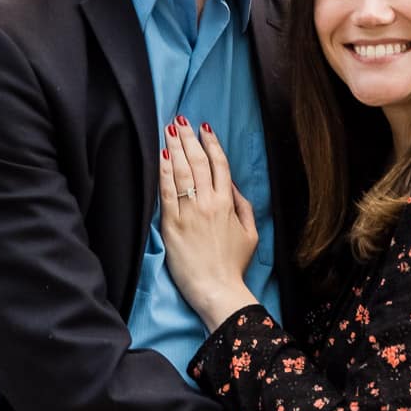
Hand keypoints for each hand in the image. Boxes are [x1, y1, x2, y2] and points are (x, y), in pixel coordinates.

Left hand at [159, 118, 258, 329]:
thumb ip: (243, 207)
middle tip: (180, 121)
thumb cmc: (233, 265)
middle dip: (189, 138)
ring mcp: (189, 212)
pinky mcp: (172, 224)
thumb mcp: (250, 234)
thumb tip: (233, 187)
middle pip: (197, 162)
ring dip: (174, 147)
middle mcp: (209, 202)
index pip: (219, 164)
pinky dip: (163, 172)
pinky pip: (166, 192)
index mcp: (228, 203)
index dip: (211, 143)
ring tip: (169, 129)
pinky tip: (161, 156)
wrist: (217, 289)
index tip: (204, 127)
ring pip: (181, 171)